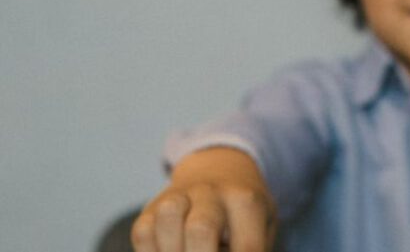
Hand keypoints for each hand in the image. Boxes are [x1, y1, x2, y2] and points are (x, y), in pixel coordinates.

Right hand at [132, 148, 276, 251]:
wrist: (220, 171)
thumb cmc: (244, 215)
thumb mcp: (261, 227)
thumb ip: (249, 248)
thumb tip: (225, 250)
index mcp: (246, 200)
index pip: (247, 247)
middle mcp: (211, 192)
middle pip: (201, 229)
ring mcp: (179, 196)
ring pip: (167, 219)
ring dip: (173, 250)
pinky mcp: (151, 207)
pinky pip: (142, 232)